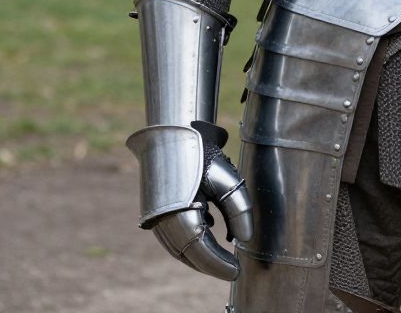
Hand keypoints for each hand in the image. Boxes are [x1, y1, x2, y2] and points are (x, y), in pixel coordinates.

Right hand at [150, 148, 253, 280]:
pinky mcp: (156, 212)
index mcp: (178, 215)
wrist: (172, 131)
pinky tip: (206, 232)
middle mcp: (162, 221)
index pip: (200, 252)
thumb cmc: (200, 153)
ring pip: (178, 248)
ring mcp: (156, 217)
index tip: (237, 270)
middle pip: (187, 254)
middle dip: (210, 264)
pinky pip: (173, 237)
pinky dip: (190, 242)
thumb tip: (244, 239)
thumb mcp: (226, 178)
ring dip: (199, 256)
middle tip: (232, 267)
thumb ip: (238, 210)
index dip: (219, 265)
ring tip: (222, 257)